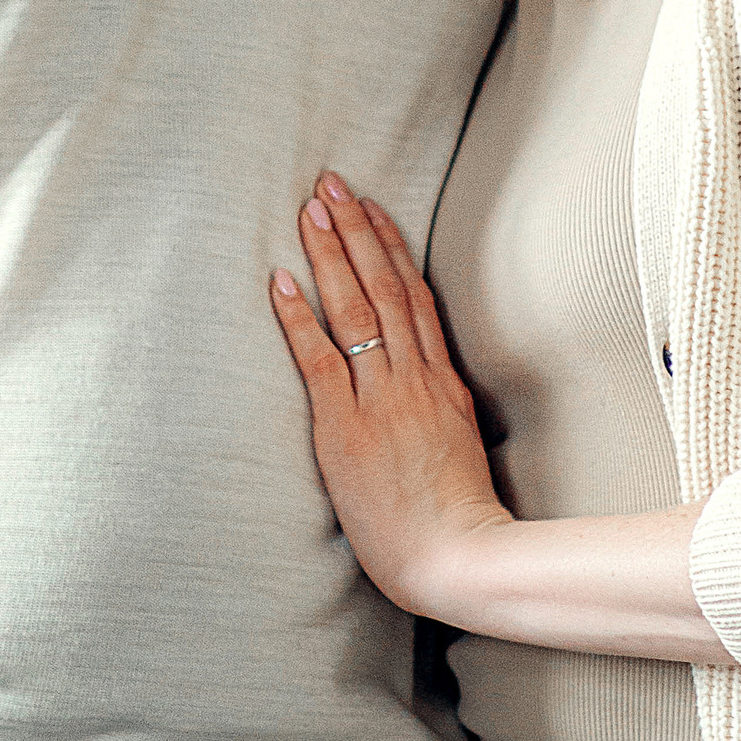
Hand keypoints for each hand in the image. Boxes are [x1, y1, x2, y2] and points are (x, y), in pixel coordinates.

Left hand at [272, 171, 512, 618]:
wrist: (458, 556)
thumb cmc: (458, 521)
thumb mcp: (459, 451)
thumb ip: (440, 414)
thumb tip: (427, 394)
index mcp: (444, 383)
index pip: (416, 298)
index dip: (391, 248)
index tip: (372, 208)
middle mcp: (415, 378)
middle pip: (386, 287)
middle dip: (356, 230)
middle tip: (332, 183)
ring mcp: (382, 399)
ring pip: (356, 308)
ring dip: (330, 253)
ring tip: (309, 208)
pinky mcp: (346, 427)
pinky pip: (319, 358)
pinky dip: (298, 316)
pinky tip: (280, 279)